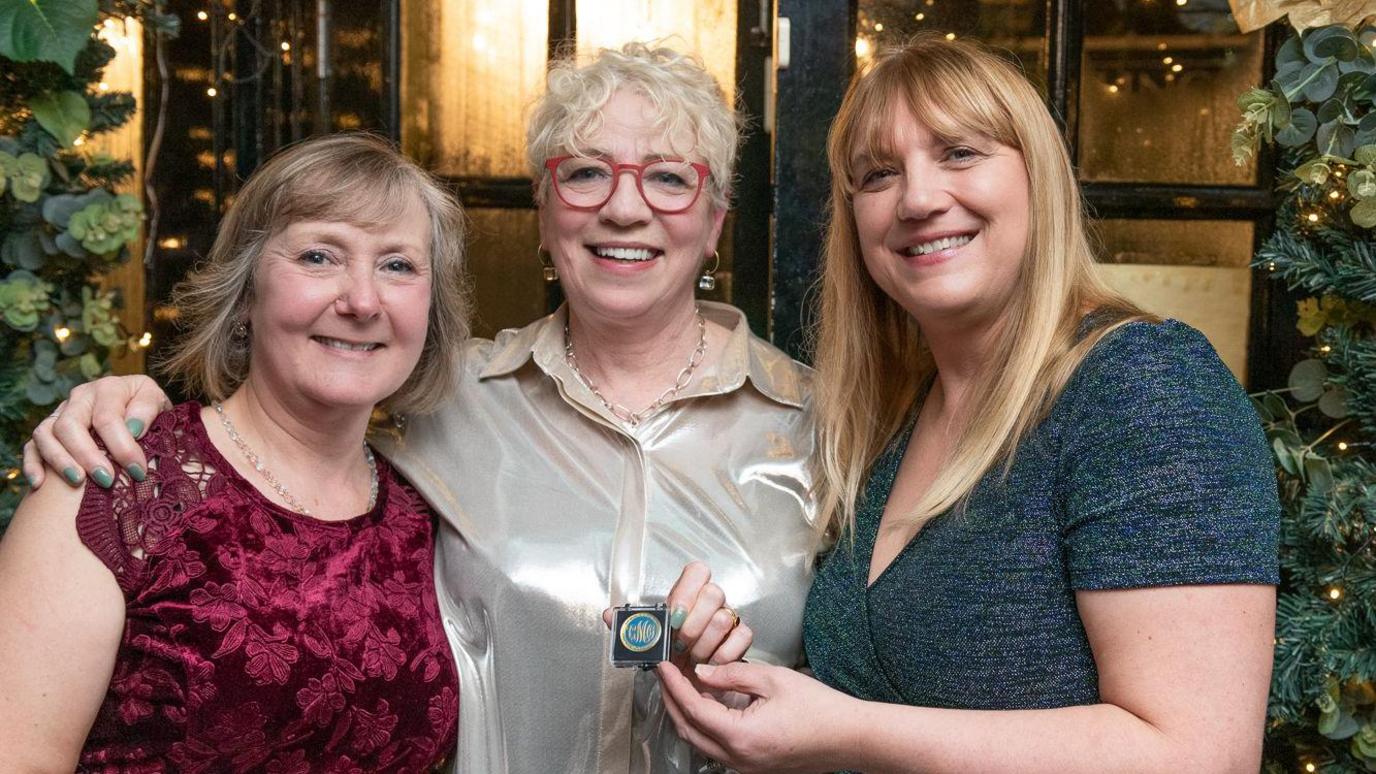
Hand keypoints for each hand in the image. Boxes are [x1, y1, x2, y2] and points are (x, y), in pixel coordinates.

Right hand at [21, 375, 171, 488]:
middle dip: (87, 455)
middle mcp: (80, 397)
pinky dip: (32, 465)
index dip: (122, 446)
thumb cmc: (150, 411)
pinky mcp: (48, 431)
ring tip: (77, 482)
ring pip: (45, 433)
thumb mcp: (158, 403)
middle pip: (70, 425)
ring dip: (59, 459)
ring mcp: (60, 413)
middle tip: (106, 479)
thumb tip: (134, 428)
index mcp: (109, 388)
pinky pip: (31, 446)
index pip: (107, 417)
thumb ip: (149, 410)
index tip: (137, 470)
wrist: (139, 411)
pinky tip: (39, 484)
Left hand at [601, 561, 752, 667]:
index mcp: (689, 594)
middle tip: (680, 645)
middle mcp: (711, 602)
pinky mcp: (741, 636)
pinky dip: (723, 655)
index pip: (697, 571)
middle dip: (693, 626)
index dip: (686, 592)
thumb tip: (609, 615)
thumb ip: (632, 626)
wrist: (690, 679)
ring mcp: (729, 617)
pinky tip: (709, 665)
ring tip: (692, 660)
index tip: (673, 616)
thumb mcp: (649, 640)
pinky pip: (741, 636)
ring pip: (724, 617)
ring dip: (704, 646)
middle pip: (714, 593)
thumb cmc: (670, 655)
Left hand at [656, 660, 856, 773]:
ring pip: (700, 742)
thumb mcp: (773, 679)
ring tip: (681, 686)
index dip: (673, 685)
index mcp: (740, 737)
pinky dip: (704, 726)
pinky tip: (706, 704)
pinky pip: (717, 748)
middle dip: (672, 701)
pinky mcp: (753, 768)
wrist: (849, 737)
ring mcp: (745, 768)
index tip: (662, 666)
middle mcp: (738, 759)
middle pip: (688, 730)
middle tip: (665, 675)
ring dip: (686, 714)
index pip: (693, 709)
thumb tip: (701, 672)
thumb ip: (732, 674)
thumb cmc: (819, 708)